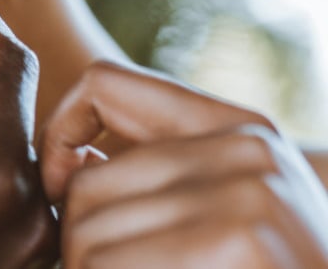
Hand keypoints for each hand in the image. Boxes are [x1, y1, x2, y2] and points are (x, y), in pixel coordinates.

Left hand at [39, 62, 327, 268]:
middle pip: (84, 187)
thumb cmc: (273, 265)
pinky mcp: (238, 247)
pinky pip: (109, 266)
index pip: (102, 83)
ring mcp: (248, 201)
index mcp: (241, 130)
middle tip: (102, 268)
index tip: (61, 190)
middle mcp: (248, 154)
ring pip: (88, 239)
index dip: (59, 130)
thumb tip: (68, 171)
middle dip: (78, 242)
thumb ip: (165, 173)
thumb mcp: (237, 208)